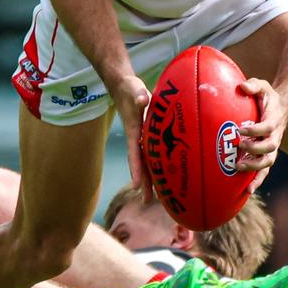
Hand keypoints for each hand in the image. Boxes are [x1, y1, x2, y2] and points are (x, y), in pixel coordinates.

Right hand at [108, 75, 152, 201]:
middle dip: (144, 182)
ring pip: (146, 160)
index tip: (137, 185)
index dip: (136, 169)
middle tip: (147, 201)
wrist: (124, 86)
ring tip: (155, 196)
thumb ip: (138, 96)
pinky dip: (156, 164)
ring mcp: (141, 137)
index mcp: (134, 130)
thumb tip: (142, 100)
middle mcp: (137, 137)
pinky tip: (163, 174)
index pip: (135, 152)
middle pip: (140, 163)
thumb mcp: (134, 90)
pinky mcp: (147, 134)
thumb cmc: (129, 89)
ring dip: (150, 177)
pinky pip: (152, 152)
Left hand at [236, 78, 287, 192]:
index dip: (256, 130)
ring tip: (238, 167)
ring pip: (268, 162)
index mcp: (274, 120)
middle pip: (269, 148)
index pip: (267, 128)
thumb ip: (253, 84)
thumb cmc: (268, 96)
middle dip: (254, 149)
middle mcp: (275, 136)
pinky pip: (264, 170)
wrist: (282, 106)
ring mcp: (272, 147)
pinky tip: (247, 191)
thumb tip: (242, 86)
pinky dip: (258, 181)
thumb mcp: (262, 85)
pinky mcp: (267, 154)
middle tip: (238, 146)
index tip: (241, 129)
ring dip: (254, 167)